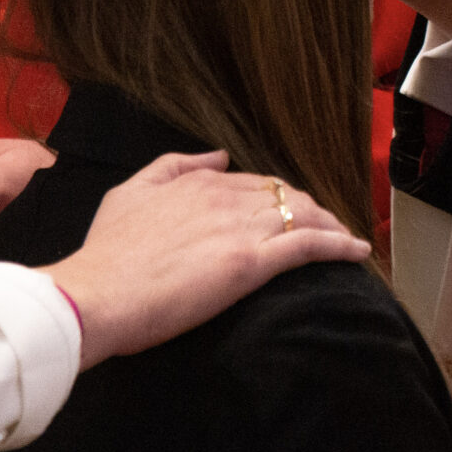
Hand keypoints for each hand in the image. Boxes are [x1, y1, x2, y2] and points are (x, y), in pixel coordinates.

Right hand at [42, 151, 369, 369]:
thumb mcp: (128, 193)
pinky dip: (340, 245)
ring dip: (331, 224)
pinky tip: (358, 250)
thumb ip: (173, 167)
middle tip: (325, 225)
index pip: (254, 183)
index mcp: (199, 182)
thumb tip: (217, 156)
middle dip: (311, 208)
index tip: (290, 210)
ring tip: (345, 238)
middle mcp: (225, 198)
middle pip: (286, 196)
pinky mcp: (251, 263)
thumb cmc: (105, 255)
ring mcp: (241, 229)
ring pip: (304, 216)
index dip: (277, 197)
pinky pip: (309, 246)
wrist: (93, 295)